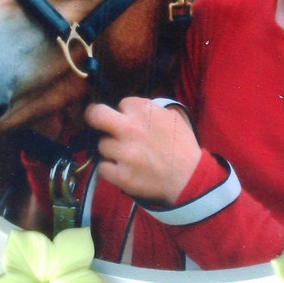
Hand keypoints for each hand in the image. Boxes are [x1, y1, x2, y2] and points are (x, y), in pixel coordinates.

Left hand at [84, 97, 201, 206]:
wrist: (189, 179)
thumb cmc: (182, 147)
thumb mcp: (172, 117)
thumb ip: (150, 109)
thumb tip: (130, 108)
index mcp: (144, 111)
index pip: (122, 103)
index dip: (125, 112)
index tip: (131, 120)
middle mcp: (130, 129)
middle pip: (95, 114)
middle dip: (94, 116)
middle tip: (98, 123)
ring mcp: (123, 153)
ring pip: (102, 145)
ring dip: (111, 149)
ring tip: (126, 155)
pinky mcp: (120, 175)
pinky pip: (102, 167)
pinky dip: (110, 169)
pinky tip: (122, 169)